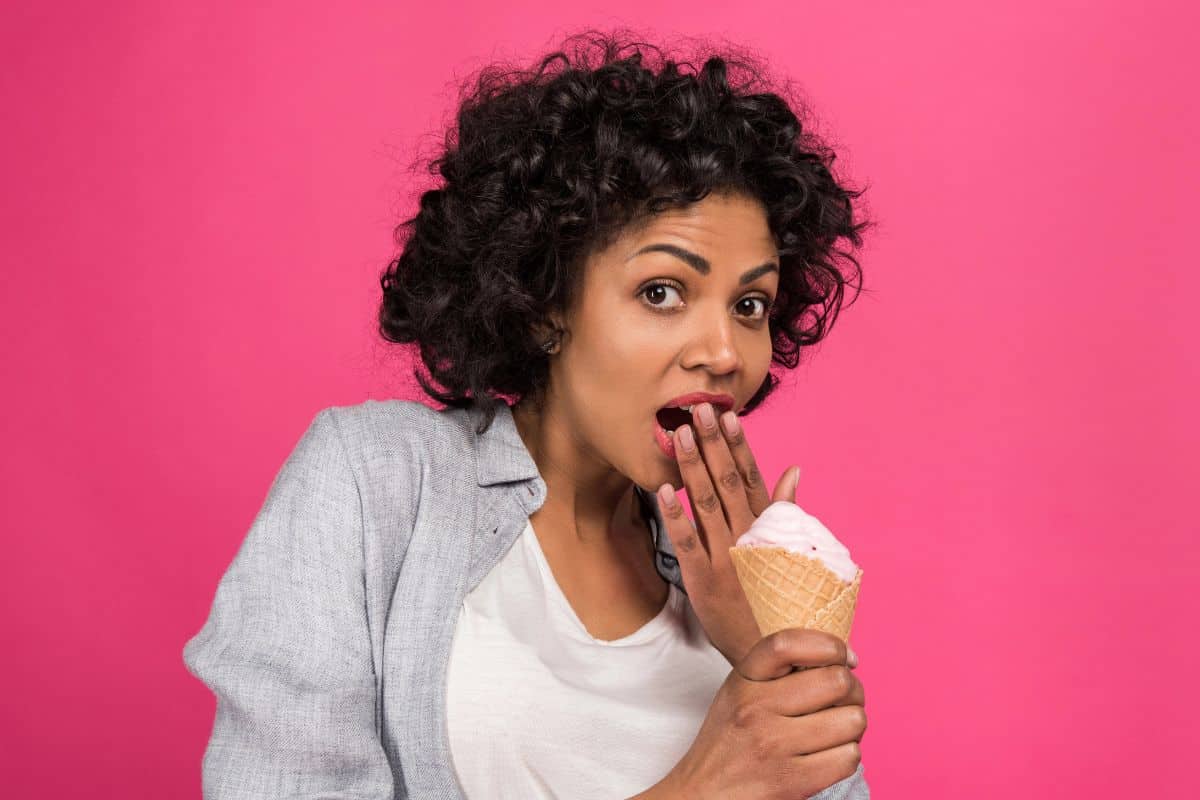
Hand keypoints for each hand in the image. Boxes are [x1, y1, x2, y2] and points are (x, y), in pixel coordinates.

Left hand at [656, 403, 802, 666]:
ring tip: (680, 435)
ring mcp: (726, 557)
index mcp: (768, 529)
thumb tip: (794, 469)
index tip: (728, 415)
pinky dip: (675, 517)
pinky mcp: (703, 580)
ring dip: (692, 467)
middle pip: (726, 481)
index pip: (751, 477)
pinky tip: (662, 490)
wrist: (778, 656)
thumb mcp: (791, 552)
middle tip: (696, 410)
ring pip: (706, 503)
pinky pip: (687, 543)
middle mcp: (748, 537)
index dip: (738, 445)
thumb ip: (786, 509)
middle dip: (711, 444)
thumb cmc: (784, 600)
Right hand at [660, 628, 866, 799]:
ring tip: (837, 730)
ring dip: (853, 726)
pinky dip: (847, 755)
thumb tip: (844, 658)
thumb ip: (778, 670)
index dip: (829, 644)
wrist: (703, 792)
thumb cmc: (730, 739)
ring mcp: (774, 745)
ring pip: (852, 720)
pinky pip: (849, 757)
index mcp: (743, 680)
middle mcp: (756, 708)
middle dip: (853, 690)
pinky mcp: (791, 781)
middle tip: (846, 699)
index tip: (844, 656)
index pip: (788, 644)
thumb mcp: (739, 691)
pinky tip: (830, 754)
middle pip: (836, 681)